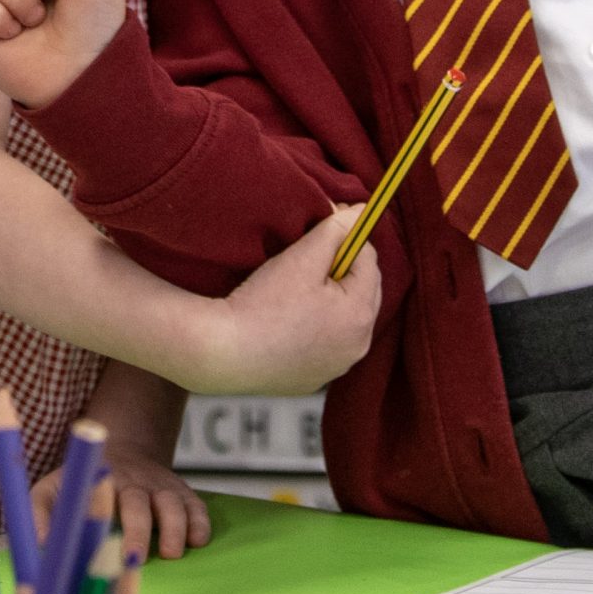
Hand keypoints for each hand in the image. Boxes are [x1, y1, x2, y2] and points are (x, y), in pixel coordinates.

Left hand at [29, 442, 211, 560]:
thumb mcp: (52, 489)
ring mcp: (159, 486)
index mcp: (99, 482)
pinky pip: (195, 503)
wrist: (123, 449)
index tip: (91, 540)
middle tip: (134, 559)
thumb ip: (39, 513)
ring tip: (172, 553)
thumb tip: (40, 543)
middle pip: (138, 503)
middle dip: (138, 530)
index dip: (99, 517)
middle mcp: (132, 481)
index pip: (100, 498)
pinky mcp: (179, 492)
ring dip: (174, 526)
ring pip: (172, 501)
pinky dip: (200, 520)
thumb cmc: (82, 483)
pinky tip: (198, 541)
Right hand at [183, 205, 383, 395]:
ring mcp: (337, 367)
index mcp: (361, 314)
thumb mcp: (303, 257)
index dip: (347, 239)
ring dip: (332, 299)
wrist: (224, 354)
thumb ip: (337, 230)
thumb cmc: (263, 303)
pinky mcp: (314, 379)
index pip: (368, 260)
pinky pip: (326, 343)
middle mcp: (358, 346)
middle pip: (361, 291)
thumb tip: (362, 213)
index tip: (322, 228)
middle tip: (308, 258)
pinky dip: (316, 328)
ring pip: (344, 318)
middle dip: (343, 269)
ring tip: (298, 288)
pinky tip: (289, 320)